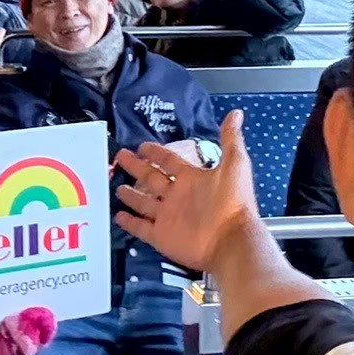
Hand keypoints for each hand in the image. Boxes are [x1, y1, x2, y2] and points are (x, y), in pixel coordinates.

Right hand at [114, 108, 261, 271]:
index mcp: (191, 178)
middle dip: (137, 167)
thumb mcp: (235, 164)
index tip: (142, 146)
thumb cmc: (233, 202)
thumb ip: (230, 139)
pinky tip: (118, 216)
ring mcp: (168, 216)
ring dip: (132, 195)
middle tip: (121, 156)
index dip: (156, 153)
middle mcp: (178, 196)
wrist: (231, 240)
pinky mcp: (162, 236)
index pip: (169, 161)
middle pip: (152, 178)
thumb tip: (236, 114)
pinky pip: (142, 228)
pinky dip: (130, 223)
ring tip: (117, 187)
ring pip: (144, 202)